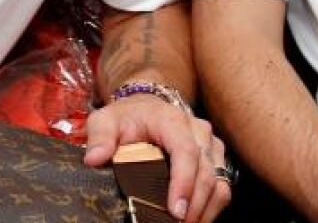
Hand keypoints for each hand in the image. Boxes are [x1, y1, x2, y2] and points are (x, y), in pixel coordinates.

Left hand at [83, 95, 230, 221]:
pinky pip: (222, 186)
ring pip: (220, 181)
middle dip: (195, 205)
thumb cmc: (126, 117)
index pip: (186, 151)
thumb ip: (99, 137)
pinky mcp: (216, 158)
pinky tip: (195, 220)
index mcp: (172, 120)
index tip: (175, 210)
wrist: (146, 107)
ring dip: (206, 210)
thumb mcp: (105, 120)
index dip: (184, 182)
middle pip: (206, 172)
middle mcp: (198, 130)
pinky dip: (211, 207)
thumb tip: (94, 159)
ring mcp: (210, 145)